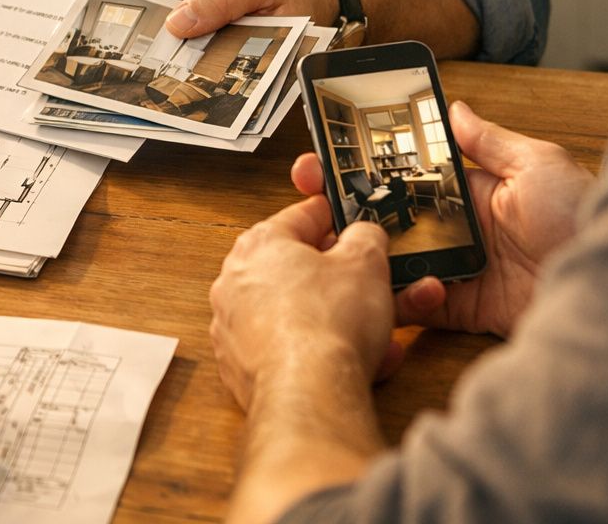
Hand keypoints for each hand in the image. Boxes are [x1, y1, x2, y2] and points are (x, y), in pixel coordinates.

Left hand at [209, 195, 395, 410]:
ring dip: (335, 317)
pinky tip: (357, 361)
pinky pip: (288, 348)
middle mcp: (236, 281)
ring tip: (373, 328)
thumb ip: (366, 237)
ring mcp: (234, 326)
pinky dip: (318, 351)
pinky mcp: (240, 366)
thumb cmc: (327, 324)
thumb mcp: (366, 262)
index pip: (302, 216)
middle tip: (366, 280)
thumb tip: (363, 235)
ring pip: (295, 312)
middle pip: (296, 268)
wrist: (308, 391)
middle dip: (337, 276)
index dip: (333, 217)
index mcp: (260, 244)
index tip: (348, 221)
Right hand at [291, 101, 590, 337]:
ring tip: (327, 229)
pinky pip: (414, 300)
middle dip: (347, 199)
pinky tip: (372, 276)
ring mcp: (455, 267)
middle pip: (390, 212)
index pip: (410, 170)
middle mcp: (458, 227)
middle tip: (311, 185)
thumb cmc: (584, 216)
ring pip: (392, 256)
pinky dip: (392, 292)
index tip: (334, 147)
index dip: (371, 160)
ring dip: (359, 245)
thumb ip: (490, 141)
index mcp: (474, 189)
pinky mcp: (459, 307)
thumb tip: (454, 107)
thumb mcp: (538, 163)